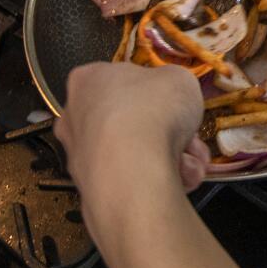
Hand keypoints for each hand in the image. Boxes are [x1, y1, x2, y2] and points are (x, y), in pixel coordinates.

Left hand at [54, 63, 209, 239]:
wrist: (134, 171)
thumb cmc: (151, 113)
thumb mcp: (180, 79)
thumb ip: (173, 83)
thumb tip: (171, 94)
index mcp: (88, 80)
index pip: (123, 82)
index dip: (156, 94)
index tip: (175, 105)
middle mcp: (76, 118)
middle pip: (132, 122)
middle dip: (168, 133)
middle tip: (189, 139)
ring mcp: (81, 157)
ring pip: (135, 154)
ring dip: (170, 158)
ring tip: (190, 162)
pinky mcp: (93, 189)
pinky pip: (132, 180)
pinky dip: (157, 180)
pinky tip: (177, 179)